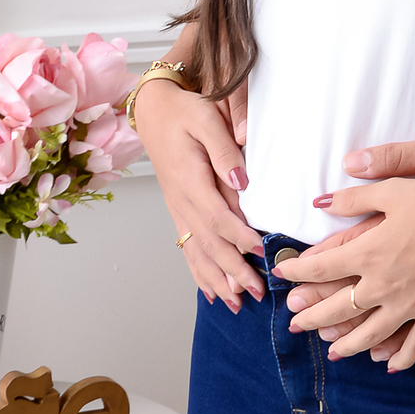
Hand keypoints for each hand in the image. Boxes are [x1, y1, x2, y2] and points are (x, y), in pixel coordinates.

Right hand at [133, 76, 263, 310]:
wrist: (154, 110)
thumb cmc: (184, 111)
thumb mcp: (207, 119)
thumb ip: (225, 151)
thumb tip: (242, 181)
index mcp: (189, 178)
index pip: (217, 215)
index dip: (239, 237)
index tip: (260, 253)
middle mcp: (181, 199)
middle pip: (208, 242)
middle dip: (232, 269)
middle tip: (256, 291)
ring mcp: (177, 208)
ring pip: (196, 251)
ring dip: (216, 278)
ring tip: (235, 303)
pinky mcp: (178, 210)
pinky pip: (187, 246)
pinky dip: (199, 271)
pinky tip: (211, 290)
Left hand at [274, 179, 414, 370]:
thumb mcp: (397, 191)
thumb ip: (355, 197)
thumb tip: (319, 202)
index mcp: (370, 252)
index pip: (322, 267)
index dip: (299, 271)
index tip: (284, 275)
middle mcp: (383, 285)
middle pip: (338, 307)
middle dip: (312, 316)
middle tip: (294, 324)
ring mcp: (409, 306)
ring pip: (369, 334)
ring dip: (346, 344)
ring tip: (332, 351)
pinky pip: (411, 345)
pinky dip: (398, 357)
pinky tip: (387, 364)